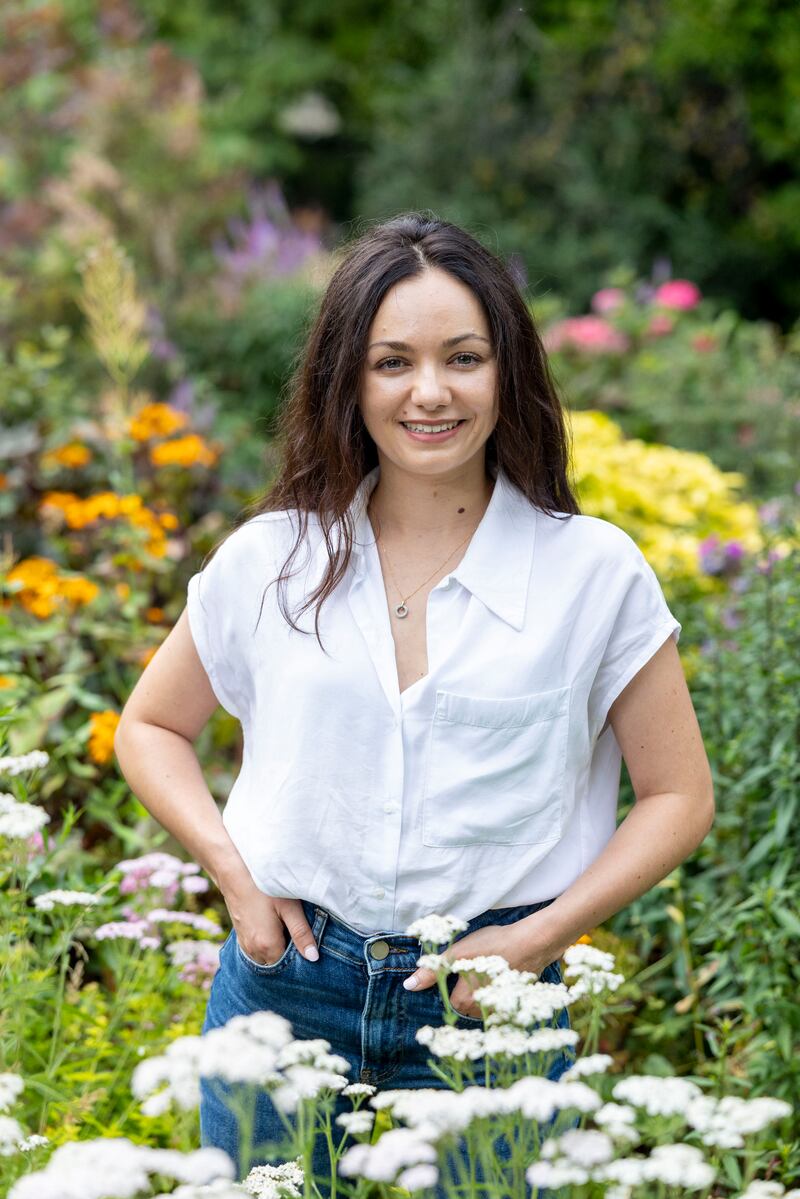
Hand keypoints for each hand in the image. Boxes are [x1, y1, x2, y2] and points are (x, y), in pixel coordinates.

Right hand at [223, 877, 318, 964]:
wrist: (235, 873)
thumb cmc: (265, 888)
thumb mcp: (290, 908)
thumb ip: (301, 934)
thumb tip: (314, 958)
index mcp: (267, 946)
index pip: (288, 966)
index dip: (300, 957)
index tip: (308, 944)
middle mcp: (253, 951)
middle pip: (277, 963)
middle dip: (289, 954)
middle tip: (299, 934)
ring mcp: (244, 946)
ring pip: (266, 957)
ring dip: (277, 949)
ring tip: (286, 929)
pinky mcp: (241, 938)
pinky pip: (257, 951)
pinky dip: (267, 945)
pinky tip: (274, 927)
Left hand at [404, 920, 556, 1018]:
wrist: (534, 943)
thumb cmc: (494, 946)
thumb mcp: (459, 952)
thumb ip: (434, 970)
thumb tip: (408, 986)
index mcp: (466, 1001)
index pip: (451, 999)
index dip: (456, 982)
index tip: (464, 968)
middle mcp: (483, 1011)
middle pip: (467, 1004)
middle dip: (469, 988)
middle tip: (479, 966)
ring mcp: (501, 1009)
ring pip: (484, 1005)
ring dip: (485, 991)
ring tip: (492, 969)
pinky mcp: (515, 1003)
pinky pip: (501, 1004)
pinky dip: (500, 992)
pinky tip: (506, 974)